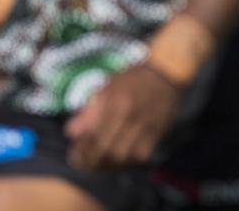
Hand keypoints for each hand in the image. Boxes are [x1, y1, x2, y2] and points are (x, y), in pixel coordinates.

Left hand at [64, 64, 180, 171]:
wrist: (166, 72)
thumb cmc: (133, 77)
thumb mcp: (106, 87)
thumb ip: (89, 110)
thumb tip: (71, 132)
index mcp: (111, 100)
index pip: (90, 133)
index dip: (80, 149)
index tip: (74, 154)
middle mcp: (126, 114)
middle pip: (104, 148)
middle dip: (90, 161)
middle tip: (83, 164)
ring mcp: (143, 125)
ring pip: (121, 156)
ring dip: (108, 165)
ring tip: (99, 166)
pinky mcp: (156, 132)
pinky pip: (139, 156)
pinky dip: (127, 162)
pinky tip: (119, 161)